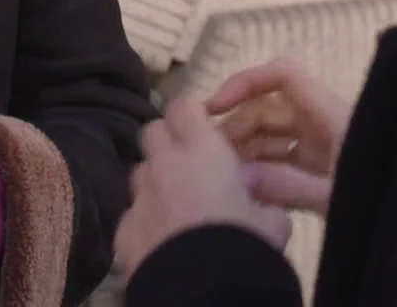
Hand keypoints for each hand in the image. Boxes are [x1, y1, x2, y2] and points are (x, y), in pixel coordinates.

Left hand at [113, 98, 292, 275]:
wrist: (204, 292)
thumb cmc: (244, 249)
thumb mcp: (272, 223)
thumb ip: (263, 200)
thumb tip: (258, 199)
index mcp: (202, 153)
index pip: (184, 108)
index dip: (191, 113)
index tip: (203, 124)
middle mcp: (164, 167)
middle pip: (152, 132)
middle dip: (167, 140)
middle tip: (188, 161)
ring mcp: (139, 199)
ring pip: (140, 173)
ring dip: (155, 180)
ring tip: (176, 204)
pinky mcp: (123, 232)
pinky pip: (131, 214)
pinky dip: (145, 220)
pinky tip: (161, 239)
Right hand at [207, 58, 350, 214]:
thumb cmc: (382, 195)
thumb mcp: (336, 195)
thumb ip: (287, 186)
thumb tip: (239, 177)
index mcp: (330, 113)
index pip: (283, 75)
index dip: (246, 81)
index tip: (216, 105)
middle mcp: (323, 121)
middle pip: (269, 107)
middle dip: (238, 124)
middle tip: (211, 153)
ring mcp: (322, 144)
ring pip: (271, 133)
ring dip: (246, 148)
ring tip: (223, 172)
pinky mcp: (320, 167)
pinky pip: (281, 157)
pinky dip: (261, 167)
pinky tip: (244, 186)